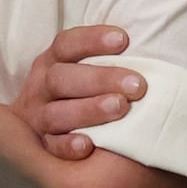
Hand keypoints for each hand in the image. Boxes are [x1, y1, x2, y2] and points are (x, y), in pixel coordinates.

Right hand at [11, 25, 142, 158]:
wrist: (49, 129)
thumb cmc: (84, 92)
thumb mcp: (86, 70)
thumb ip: (107, 61)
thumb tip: (148, 51)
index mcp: (51, 62)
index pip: (66, 45)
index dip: (92, 40)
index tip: (123, 40)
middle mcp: (40, 88)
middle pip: (61, 78)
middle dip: (100, 79)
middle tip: (136, 85)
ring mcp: (38, 118)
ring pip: (55, 114)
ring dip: (89, 110)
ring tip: (120, 108)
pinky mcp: (42, 146)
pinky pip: (51, 147)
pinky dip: (67, 146)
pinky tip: (88, 146)